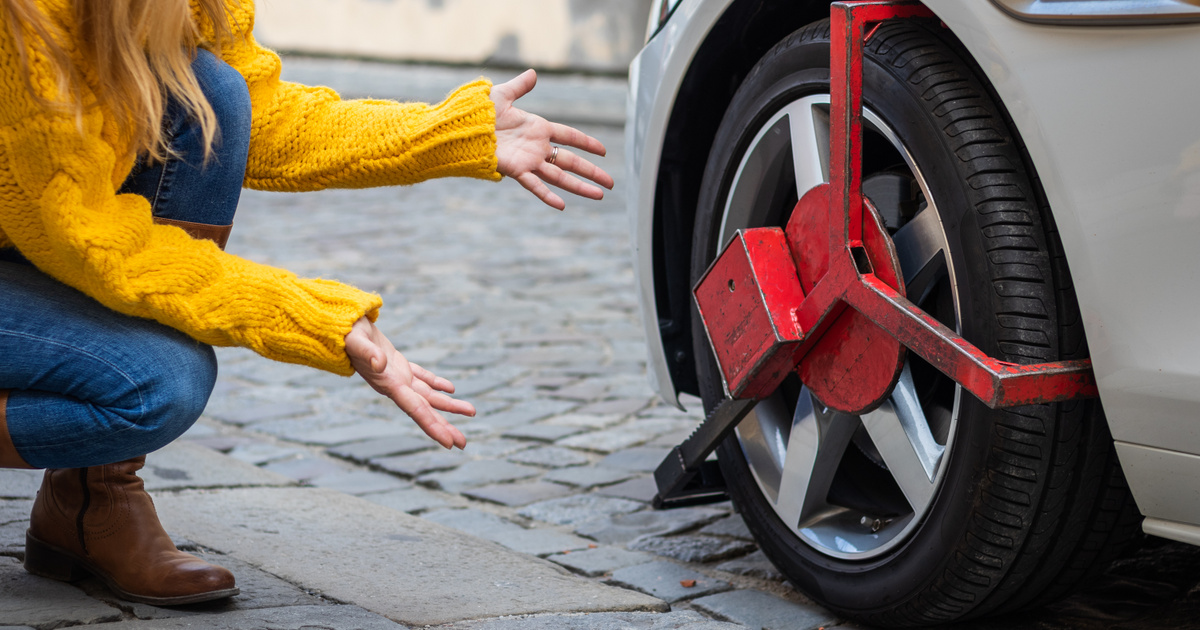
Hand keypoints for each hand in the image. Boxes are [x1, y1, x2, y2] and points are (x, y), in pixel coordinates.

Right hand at [345, 317, 469, 448]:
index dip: (433, 426)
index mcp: (389, 385)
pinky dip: (437, 383)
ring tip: (470, 412)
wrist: (338, 326)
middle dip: (445, 426)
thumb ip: (368, 353)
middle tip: (464, 444)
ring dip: (448, 405)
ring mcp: (398, 376)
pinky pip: (422, 376)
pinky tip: (451, 389)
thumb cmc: (346, 335)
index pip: (416, 410)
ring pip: (428, 395)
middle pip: (425, 410)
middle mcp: (395, 385)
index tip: (449, 442)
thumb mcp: (356, 342)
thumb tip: (381, 363)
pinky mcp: (398, 364)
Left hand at [491, 69, 614, 209]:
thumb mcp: (503, 96)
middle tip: (610, 183)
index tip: (603, 152)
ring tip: (599, 196)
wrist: (461, 128)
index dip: (587, 143)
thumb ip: (520, 87)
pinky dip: (547, 195)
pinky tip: (562, 206)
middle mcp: (537, 147)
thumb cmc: (479, 112)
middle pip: (571, 161)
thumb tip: (533, 73)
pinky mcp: (516, 170)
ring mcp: (529, 160)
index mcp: (538, 128)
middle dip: (592, 172)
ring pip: (560, 176)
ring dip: (580, 186)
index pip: (570, 136)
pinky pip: (535, 185)